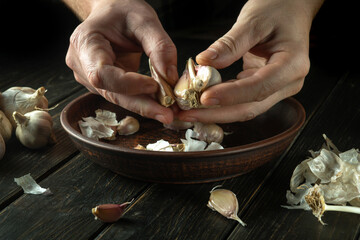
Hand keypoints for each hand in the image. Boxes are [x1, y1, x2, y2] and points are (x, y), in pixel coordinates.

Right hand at [65, 0, 177, 123]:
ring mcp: (89, 77)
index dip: (129, 84)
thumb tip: (170, 77)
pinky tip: (160, 104)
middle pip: (111, 92)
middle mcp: (81, 64)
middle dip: (142, 105)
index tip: (155, 86)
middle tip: (168, 115)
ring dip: (145, 106)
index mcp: (85, 43)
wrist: (111, 12)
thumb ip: (159, 46)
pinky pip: (122, 96)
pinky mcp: (102, 84)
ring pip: (118, 98)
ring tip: (169, 111)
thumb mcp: (144, 19)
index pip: (103, 74)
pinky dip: (142, 100)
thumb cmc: (123, 11)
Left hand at [177, 0, 323, 122]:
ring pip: (245, 109)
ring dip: (216, 112)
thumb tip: (204, 62)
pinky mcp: (265, 88)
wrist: (291, 9)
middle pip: (250, 107)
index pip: (259, 88)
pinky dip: (222, 103)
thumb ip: (230, 44)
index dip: (230, 95)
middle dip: (217, 113)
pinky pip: (242, 101)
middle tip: (188, 113)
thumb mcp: (253, 21)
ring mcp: (278, 88)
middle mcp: (289, 82)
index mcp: (293, 64)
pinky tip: (201, 102)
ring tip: (190, 111)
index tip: (204, 97)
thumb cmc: (278, 9)